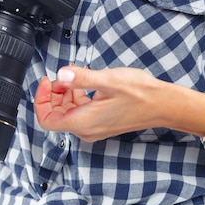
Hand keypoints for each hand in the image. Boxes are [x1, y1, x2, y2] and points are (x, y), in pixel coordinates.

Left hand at [33, 66, 168, 140]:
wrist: (164, 105)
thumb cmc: (141, 94)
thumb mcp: (109, 80)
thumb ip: (82, 78)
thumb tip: (62, 74)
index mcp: (83, 123)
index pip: (46, 120)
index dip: (40, 101)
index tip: (47, 82)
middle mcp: (86, 130)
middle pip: (55, 115)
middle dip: (53, 94)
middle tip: (61, 76)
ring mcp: (93, 128)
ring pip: (67, 112)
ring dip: (65, 93)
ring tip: (74, 75)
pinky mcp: (100, 123)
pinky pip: (79, 111)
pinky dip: (77, 96)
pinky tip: (85, 81)